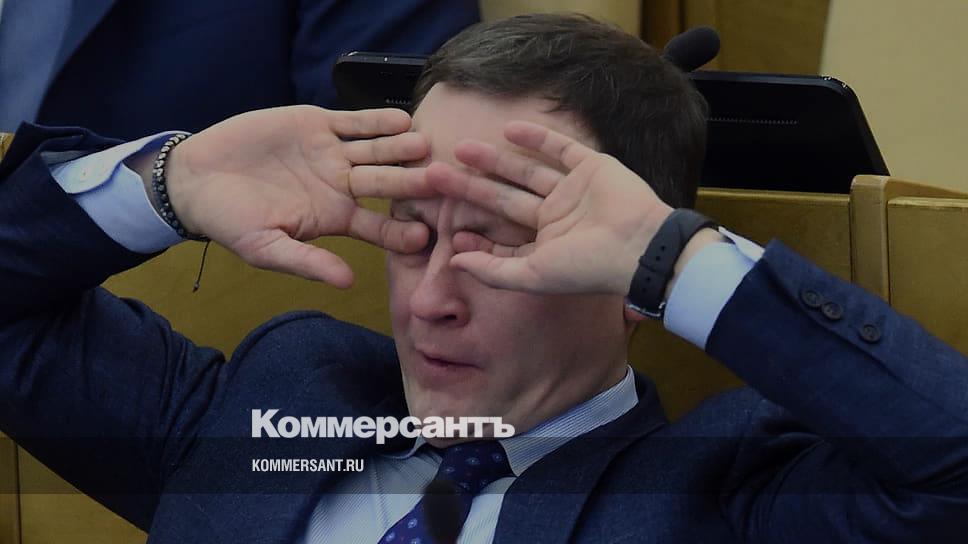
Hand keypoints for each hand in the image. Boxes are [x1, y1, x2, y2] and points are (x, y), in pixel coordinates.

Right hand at [144, 106, 434, 286]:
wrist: (197, 179)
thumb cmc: (231, 222)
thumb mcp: (267, 249)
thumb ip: (309, 262)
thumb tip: (349, 283)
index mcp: (336, 218)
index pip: (378, 228)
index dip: (400, 233)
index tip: (425, 237)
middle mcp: (342, 185)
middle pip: (386, 185)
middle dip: (412, 184)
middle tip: (440, 182)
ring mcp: (333, 154)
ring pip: (376, 151)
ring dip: (400, 149)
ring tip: (423, 145)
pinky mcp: (318, 124)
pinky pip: (353, 122)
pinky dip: (374, 121)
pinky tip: (399, 120)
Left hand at [425, 120, 674, 295]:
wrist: (638, 246)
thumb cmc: (587, 267)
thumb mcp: (533, 275)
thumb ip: (493, 270)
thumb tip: (455, 260)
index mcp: (545, 244)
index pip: (503, 237)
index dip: (476, 232)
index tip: (447, 227)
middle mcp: (556, 217)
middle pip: (504, 198)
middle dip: (470, 187)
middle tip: (435, 175)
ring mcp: (573, 190)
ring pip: (525, 171)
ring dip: (494, 160)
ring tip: (461, 148)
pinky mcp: (591, 167)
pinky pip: (560, 148)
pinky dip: (537, 137)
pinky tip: (508, 128)